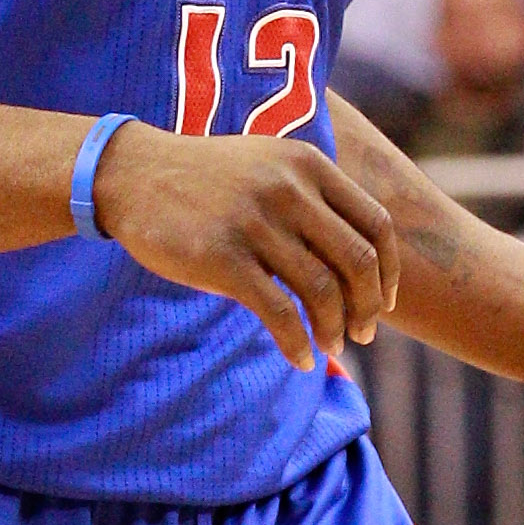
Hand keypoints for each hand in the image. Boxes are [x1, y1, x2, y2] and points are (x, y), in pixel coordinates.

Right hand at [92, 126, 399, 372]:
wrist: (133, 174)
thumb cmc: (207, 181)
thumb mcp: (268, 166)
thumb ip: (312, 197)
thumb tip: (360, 257)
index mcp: (308, 166)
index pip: (376, 224)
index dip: (390, 271)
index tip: (385, 301)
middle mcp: (289, 189)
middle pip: (358, 260)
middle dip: (369, 306)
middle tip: (364, 334)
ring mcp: (255, 223)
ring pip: (322, 289)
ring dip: (334, 328)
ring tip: (332, 347)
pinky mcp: (223, 257)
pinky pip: (278, 311)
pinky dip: (296, 342)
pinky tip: (299, 359)